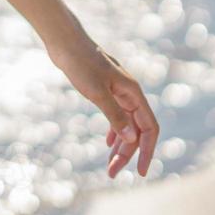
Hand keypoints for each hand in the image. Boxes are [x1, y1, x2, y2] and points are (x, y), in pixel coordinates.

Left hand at [48, 38, 160, 177]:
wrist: (64, 41)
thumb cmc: (80, 63)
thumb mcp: (97, 92)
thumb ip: (114, 115)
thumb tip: (132, 140)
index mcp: (133, 93)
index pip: (149, 128)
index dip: (148, 150)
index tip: (140, 171)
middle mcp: (129, 94)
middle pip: (136, 130)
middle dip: (128, 153)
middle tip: (112, 172)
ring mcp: (117, 92)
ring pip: (126, 124)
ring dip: (120, 144)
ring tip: (110, 164)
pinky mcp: (104, 90)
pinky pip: (116, 115)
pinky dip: (114, 130)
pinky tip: (108, 142)